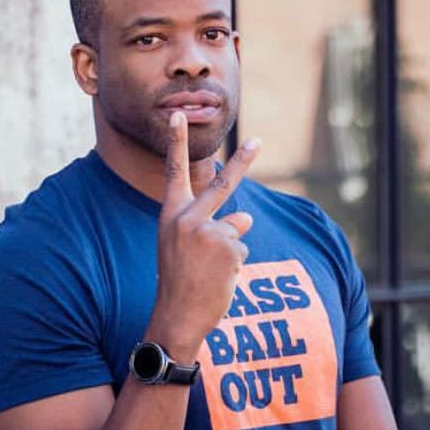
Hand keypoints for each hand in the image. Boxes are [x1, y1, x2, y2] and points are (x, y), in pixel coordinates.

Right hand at [147, 111, 260, 361]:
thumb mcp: (186, 247)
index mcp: (170, 214)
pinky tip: (217, 279)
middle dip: (243, 161)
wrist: (176, 315)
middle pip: (223, 184)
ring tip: (208, 272)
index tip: (177, 114)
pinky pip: (241, 250)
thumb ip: (211, 226)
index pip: (174, 172)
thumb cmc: (178, 281)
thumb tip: (246, 219)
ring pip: (236, 231)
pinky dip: (234, 266)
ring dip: (229, 252)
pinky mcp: (228, 247)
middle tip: (258, 140)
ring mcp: (209, 231)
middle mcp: (188, 218)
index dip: (176, 142)